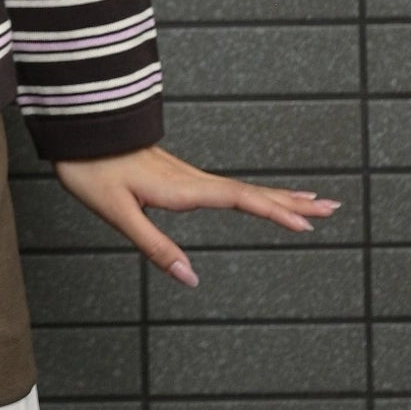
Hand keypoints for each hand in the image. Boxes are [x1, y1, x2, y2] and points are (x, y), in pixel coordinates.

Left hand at [51, 141, 338, 288]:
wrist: (78, 131)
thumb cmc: (92, 169)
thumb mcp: (118, 213)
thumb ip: (154, 246)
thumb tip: (190, 278)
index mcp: (183, 189)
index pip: (240, 200)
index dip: (274, 211)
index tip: (308, 222)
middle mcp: (192, 180)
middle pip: (252, 191)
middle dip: (292, 201)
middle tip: (332, 207)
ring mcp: (187, 177)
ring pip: (243, 188)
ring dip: (278, 196)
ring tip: (309, 202)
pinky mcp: (179, 177)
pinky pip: (228, 187)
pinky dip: (254, 193)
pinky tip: (256, 199)